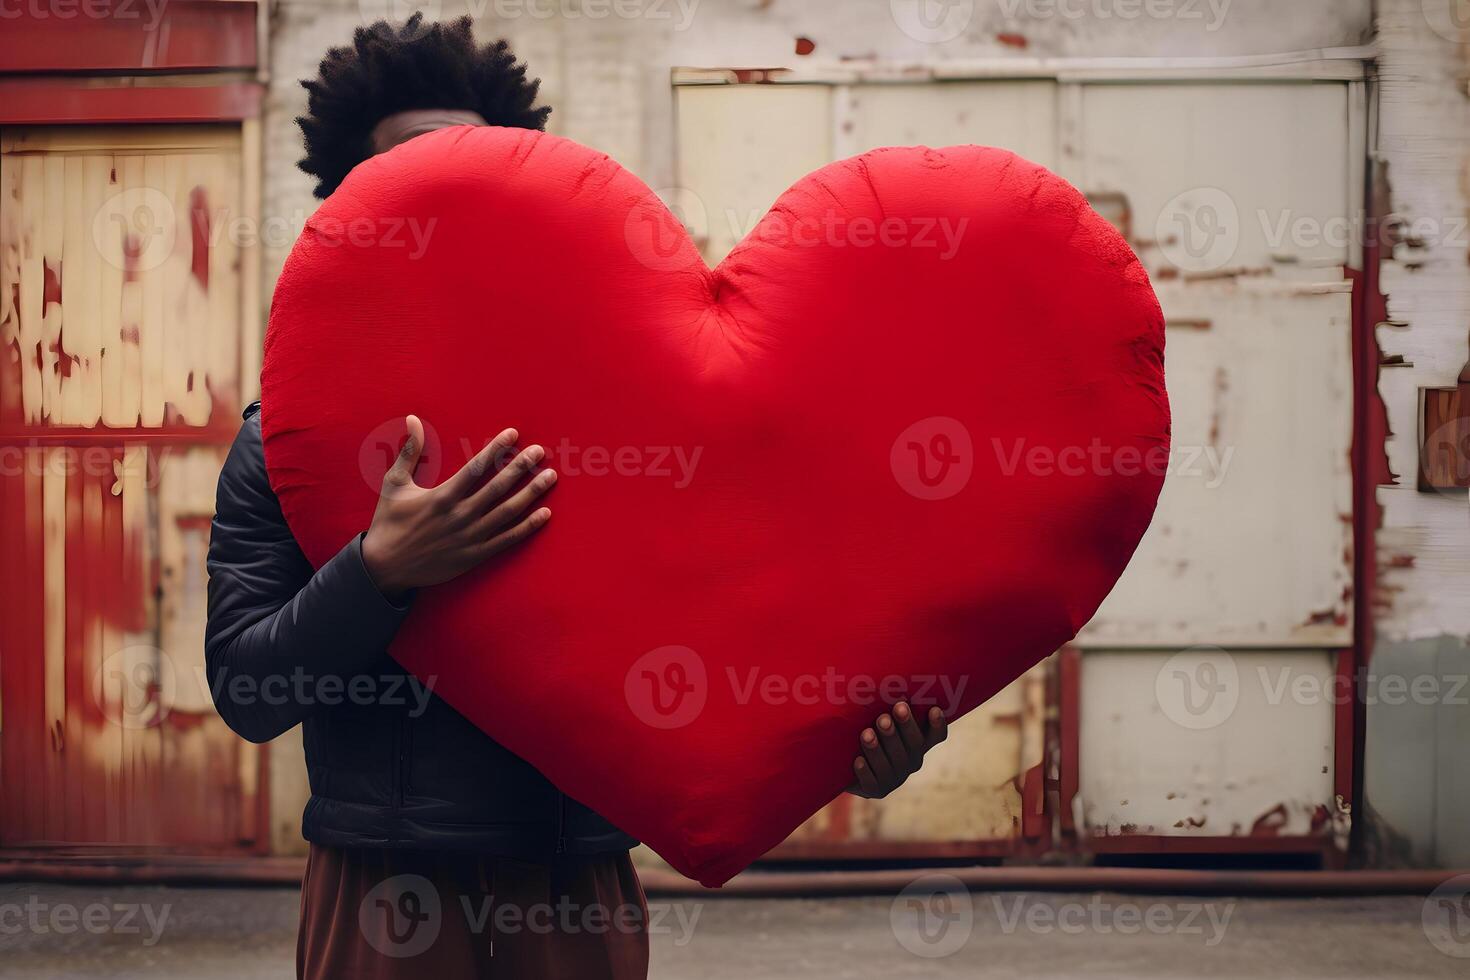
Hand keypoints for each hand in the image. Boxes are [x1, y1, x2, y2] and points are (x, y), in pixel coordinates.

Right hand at [361, 416, 554, 597]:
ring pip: (507, 512)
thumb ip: (409, 451)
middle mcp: (460, 516)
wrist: (385, 567)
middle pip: (498, 487)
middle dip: (521, 467)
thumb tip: (413, 419)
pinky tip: (545, 514)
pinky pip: (507, 540)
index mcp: (442, 496)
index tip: (514, 435)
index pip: (476, 468)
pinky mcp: (475, 556)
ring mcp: (470, 537)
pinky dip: (527, 527)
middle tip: (540, 452)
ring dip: (531, 494)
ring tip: (550, 477)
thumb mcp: (394, 484)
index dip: (496, 450)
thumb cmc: (389, 521)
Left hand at [847, 702, 947, 799]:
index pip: (936, 735)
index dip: (937, 725)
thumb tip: (881, 668)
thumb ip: (884, 703)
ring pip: (892, 764)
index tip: (933, 709)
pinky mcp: (876, 790)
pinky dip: (866, 771)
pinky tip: (858, 760)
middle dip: (903, 728)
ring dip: (879, 748)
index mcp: (918, 741)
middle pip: (913, 746)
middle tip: (890, 712)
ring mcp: (895, 777)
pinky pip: (873, 783)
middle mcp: (911, 760)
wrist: (841, 759)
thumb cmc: (862, 726)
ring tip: (866, 733)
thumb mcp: (874, 714)